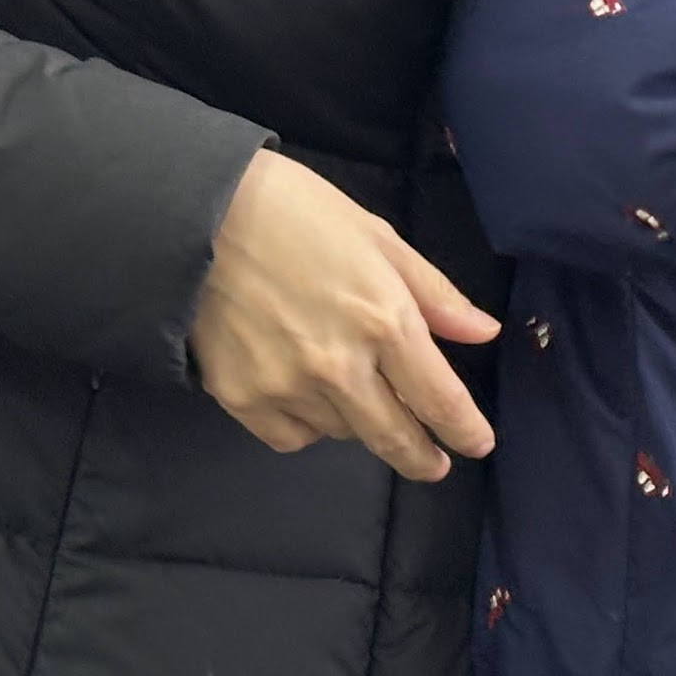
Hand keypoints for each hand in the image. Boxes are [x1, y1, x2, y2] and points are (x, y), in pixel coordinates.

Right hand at [193, 150, 499, 481]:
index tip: (477, 444)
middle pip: (394, 436)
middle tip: (433, 464)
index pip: (439, 399)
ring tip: (356, 394)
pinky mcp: (241, 398)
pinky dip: (308, 426)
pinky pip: (292, 436)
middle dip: (421, 456)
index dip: (464, 430)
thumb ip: (434, 293)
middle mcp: (340, 365)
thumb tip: (484, 333)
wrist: (191, 216)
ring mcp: (287, 387)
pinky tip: (308, 398)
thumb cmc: (294, 211)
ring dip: (361, 423)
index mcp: (384, 320)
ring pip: (344, 433)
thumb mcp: (378, 237)